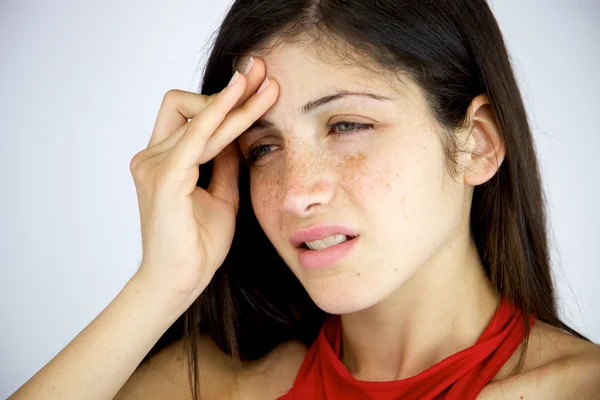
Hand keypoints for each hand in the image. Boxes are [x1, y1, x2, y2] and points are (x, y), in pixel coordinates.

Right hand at [129, 57, 277, 299]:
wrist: (179, 283)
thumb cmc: (196, 245)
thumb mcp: (221, 197)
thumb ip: (226, 166)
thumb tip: (240, 139)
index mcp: (164, 162)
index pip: (192, 117)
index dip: (224, 100)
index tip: (256, 85)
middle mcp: (153, 157)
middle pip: (187, 105)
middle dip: (227, 90)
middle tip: (262, 72)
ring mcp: (154, 166)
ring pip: (197, 117)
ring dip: (234, 102)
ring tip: (267, 86)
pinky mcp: (165, 178)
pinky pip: (195, 136)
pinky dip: (217, 115)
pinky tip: (239, 98)